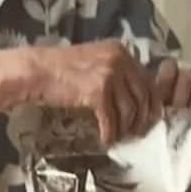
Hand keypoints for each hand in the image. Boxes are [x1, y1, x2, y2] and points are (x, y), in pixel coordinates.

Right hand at [29, 41, 161, 145]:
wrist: (38, 71)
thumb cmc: (62, 70)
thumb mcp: (95, 62)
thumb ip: (116, 73)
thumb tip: (132, 98)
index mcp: (121, 52)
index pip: (148, 80)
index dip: (152, 104)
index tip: (148, 119)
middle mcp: (119, 60)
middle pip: (143, 96)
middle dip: (142, 120)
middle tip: (136, 134)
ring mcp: (109, 75)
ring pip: (130, 111)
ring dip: (125, 129)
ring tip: (119, 137)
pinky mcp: (97, 92)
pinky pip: (111, 120)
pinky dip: (110, 133)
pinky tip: (105, 139)